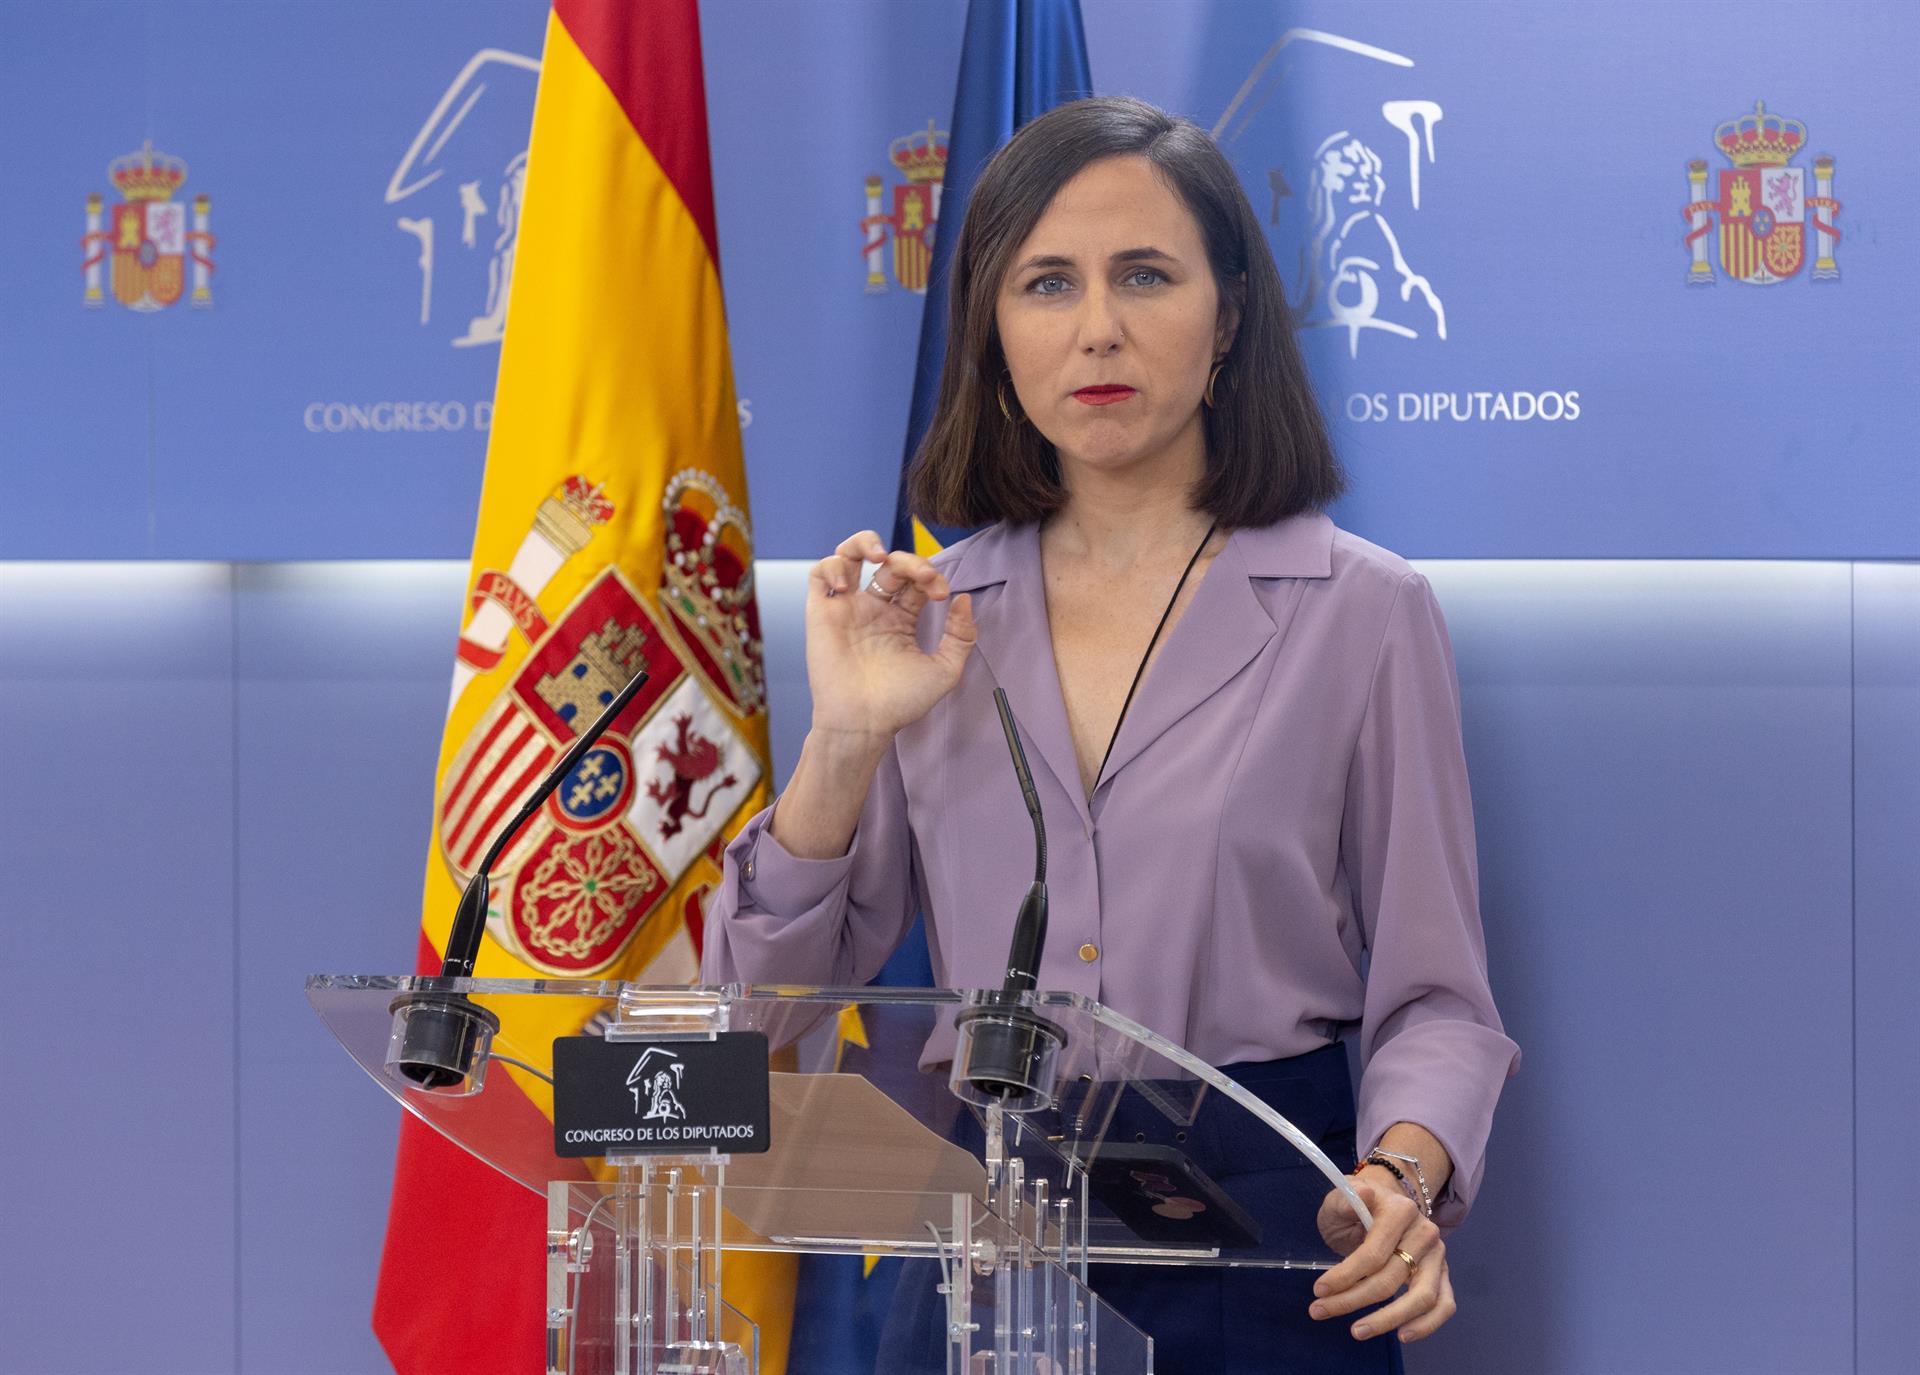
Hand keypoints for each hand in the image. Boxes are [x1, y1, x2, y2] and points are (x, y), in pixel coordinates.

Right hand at [804, 530, 976, 742]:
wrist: (863, 722)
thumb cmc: (900, 703)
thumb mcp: (945, 670)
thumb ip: (961, 635)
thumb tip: (963, 598)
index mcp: (901, 620)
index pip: (916, 581)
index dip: (931, 577)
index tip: (943, 595)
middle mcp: (874, 610)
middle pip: (890, 564)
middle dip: (911, 561)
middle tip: (924, 577)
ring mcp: (847, 608)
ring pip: (848, 556)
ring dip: (864, 542)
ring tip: (879, 555)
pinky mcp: (822, 613)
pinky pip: (819, 574)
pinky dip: (832, 566)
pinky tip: (849, 585)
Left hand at [1311, 1175, 1454, 1344]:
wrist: (1386, 1202)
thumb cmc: (1358, 1203)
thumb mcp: (1341, 1195)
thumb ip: (1345, 1200)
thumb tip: (1362, 1194)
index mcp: (1401, 1210)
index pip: (1374, 1253)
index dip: (1345, 1275)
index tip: (1318, 1290)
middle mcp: (1426, 1233)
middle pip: (1392, 1277)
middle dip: (1353, 1299)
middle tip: (1319, 1311)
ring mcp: (1438, 1256)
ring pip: (1423, 1297)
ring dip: (1388, 1319)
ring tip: (1358, 1331)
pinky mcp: (1443, 1275)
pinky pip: (1444, 1305)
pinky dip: (1427, 1325)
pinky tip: (1402, 1335)